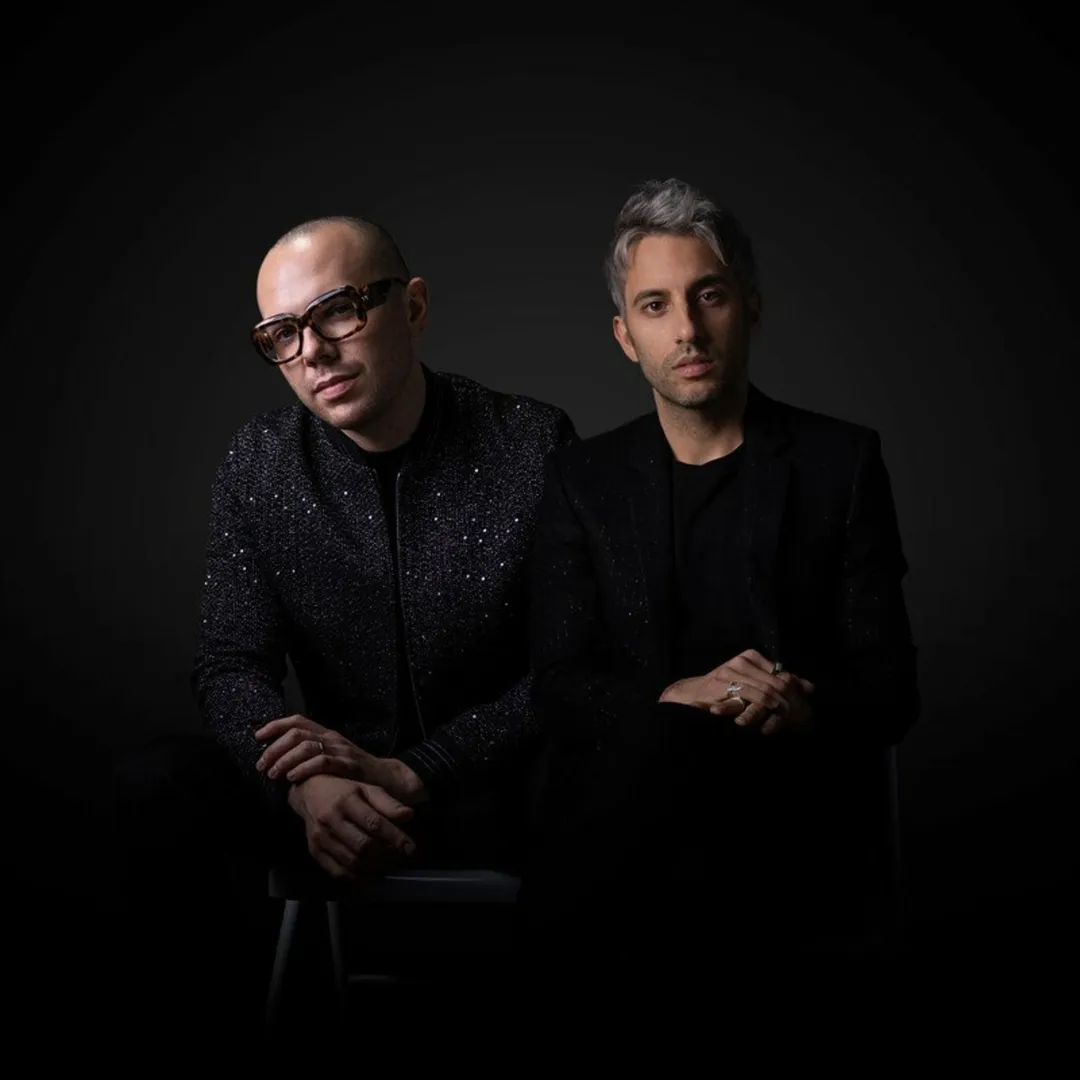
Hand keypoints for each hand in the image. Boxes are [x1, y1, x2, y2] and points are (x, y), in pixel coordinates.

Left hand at [255, 714, 427, 803]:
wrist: (386, 778)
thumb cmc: (354, 772)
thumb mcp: (332, 757)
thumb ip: (310, 756)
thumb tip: (279, 761)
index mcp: (326, 733)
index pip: (297, 720)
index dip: (275, 726)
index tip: (258, 736)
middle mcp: (332, 738)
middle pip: (297, 733)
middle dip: (274, 748)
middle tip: (261, 765)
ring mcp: (341, 750)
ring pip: (306, 746)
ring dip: (284, 760)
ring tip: (273, 774)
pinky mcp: (349, 764)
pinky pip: (322, 762)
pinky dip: (304, 768)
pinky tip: (292, 777)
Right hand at [287, 773, 416, 881]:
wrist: (310, 793)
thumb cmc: (345, 790)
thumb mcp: (367, 789)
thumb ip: (387, 803)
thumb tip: (409, 815)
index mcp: (346, 800)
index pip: (374, 823)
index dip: (395, 837)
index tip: (410, 848)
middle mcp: (331, 820)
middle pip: (362, 845)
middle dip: (385, 855)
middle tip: (399, 858)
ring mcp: (320, 838)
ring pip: (351, 861)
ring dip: (373, 868)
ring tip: (388, 867)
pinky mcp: (315, 851)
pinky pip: (337, 872)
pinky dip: (356, 878)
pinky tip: (369, 875)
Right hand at [706, 650, 814, 734]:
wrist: (696, 692)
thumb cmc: (728, 687)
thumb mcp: (755, 680)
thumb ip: (780, 681)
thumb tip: (811, 687)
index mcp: (750, 656)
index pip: (779, 673)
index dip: (791, 688)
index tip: (798, 702)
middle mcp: (741, 662)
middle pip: (773, 683)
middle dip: (785, 699)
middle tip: (793, 713)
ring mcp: (730, 673)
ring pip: (763, 691)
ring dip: (774, 706)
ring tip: (781, 715)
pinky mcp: (722, 687)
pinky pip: (746, 699)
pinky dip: (757, 709)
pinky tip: (763, 715)